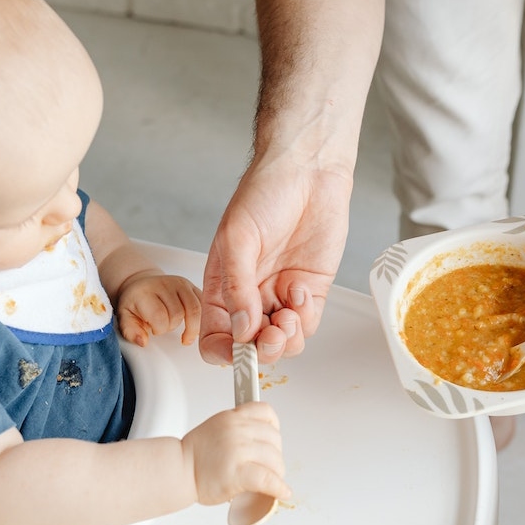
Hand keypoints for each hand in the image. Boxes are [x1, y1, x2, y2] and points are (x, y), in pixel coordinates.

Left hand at [116, 274, 201, 346]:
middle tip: (164, 326)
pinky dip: (201, 318)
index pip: (160, 317)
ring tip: (184, 333)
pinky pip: (203, 305)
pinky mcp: (192, 286)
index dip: (159, 329)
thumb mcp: (125, 317)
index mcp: (146, 292)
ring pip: (195, 310)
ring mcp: (181, 283)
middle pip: (178, 314)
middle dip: (172, 327)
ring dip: (191, 326)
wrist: (143, 285)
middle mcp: (165, 284)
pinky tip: (193, 325)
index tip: (154, 329)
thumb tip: (143, 341)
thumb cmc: (135, 304)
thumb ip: (131, 331)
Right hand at [182, 402, 290, 505]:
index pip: (265, 412)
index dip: (274, 427)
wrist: (177, 471)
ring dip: (277, 473)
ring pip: (274, 460)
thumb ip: (237, 428)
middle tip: (271, 467)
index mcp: (232, 417)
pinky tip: (281, 492)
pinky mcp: (237, 473)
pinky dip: (278, 487)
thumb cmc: (194, 455)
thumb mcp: (216, 427)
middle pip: (274, 439)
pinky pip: (267, 479)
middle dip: (276, 456)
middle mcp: (237, 430)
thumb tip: (258, 440)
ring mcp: (237, 450)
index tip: (274, 439)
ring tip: (273, 481)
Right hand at [200, 157, 350, 364]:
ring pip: (282, 343)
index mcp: (221, 286)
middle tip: (270, 336)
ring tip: (288, 315)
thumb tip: (240, 329)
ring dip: (286, 339)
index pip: (215, 336)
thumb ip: (236, 287)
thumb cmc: (264, 194)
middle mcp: (250, 296)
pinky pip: (307, 324)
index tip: (238, 353)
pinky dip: (305, 318)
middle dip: (261, 350)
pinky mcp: (310, 291)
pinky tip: (300, 290)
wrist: (308, 171)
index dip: (224, 353)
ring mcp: (280, 295)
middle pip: (251, 347)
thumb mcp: (237, 239)